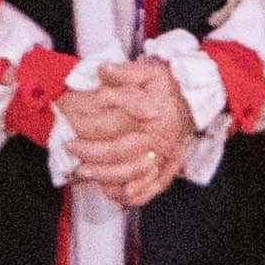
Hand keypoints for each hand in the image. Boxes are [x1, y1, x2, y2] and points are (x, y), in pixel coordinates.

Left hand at [61, 54, 195, 207]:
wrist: (195, 99)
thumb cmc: (169, 86)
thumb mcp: (148, 71)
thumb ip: (125, 72)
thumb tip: (103, 70)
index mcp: (150, 114)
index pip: (110, 125)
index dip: (85, 127)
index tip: (69, 122)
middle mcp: (157, 138)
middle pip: (117, 152)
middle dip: (90, 153)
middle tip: (71, 149)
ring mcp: (164, 156)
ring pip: (131, 173)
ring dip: (106, 176)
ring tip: (84, 172)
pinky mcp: (170, 167)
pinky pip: (152, 187)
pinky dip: (135, 194)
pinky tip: (117, 193)